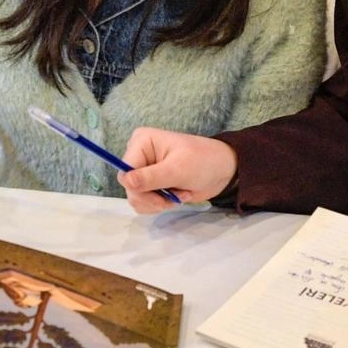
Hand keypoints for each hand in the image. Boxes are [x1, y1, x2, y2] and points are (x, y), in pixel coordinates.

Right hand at [119, 127, 237, 212]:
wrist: (222, 171)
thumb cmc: (203, 162)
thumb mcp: (178, 169)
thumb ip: (151, 177)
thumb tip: (126, 182)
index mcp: (141, 142)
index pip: (125, 171)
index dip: (138, 187)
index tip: (160, 195)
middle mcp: (139, 155)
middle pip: (128, 187)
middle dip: (152, 198)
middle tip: (174, 197)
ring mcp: (144, 171)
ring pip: (135, 198)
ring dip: (158, 203)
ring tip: (179, 194)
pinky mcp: (151, 185)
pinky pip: (144, 203)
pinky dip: (160, 205)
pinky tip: (177, 196)